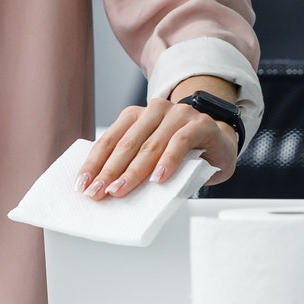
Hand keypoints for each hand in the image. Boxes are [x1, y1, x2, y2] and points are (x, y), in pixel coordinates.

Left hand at [77, 76, 241, 198]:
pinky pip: (180, 142)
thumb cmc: (183, 152)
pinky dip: (168, 161)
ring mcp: (178, 114)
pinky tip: (159, 179)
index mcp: (137, 116)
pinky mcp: (200, 124)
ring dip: (134, 171)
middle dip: (109, 171)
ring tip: (121, 190)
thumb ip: (134, 164)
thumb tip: (108, 190)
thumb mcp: (153, 156)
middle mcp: (155, 110)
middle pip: (127, 144)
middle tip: (98, 193)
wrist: (221, 141)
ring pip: (150, 144)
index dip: (94, 163)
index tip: (82, 184)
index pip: (110, 140)